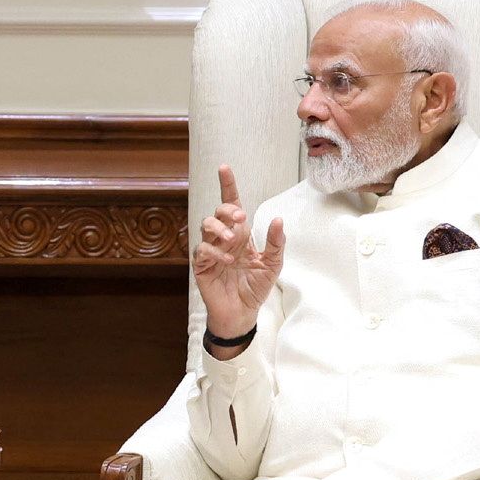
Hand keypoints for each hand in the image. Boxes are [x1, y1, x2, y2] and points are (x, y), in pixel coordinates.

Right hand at [193, 165, 285, 339]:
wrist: (242, 312)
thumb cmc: (255, 287)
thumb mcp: (272, 265)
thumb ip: (276, 242)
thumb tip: (278, 219)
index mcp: (241, 233)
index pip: (232, 204)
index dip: (227, 185)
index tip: (224, 168)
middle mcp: (224, 237)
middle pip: (218, 211)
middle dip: (227, 209)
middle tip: (240, 217)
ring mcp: (211, 250)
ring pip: (206, 225)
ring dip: (219, 228)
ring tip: (233, 239)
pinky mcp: (201, 264)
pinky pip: (203, 250)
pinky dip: (215, 252)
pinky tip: (228, 260)